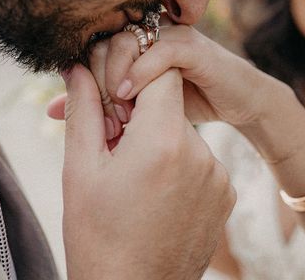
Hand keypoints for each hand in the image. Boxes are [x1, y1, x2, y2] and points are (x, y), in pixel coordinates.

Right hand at [59, 64, 235, 279]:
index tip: (115, 98)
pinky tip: (155, 195)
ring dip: (158, 143)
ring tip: (133, 178)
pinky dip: (177, 168)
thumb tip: (78, 67)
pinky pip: (199, 163)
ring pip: (183, 134)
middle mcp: (201, 153)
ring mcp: (219, 177)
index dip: (136, 75)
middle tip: (113, 144)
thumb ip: (83, 108)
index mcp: (164, 139)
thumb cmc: (97, 236)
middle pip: (170, 106)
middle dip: (140, 115)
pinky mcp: (226, 197)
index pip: (162, 73)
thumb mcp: (80, 169)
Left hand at [78, 23, 291, 127]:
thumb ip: (99, 103)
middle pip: (102, 39)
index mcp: (133, 40)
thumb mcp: (138, 105)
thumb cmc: (190, 100)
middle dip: (95, 76)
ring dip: (113, 75)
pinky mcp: (193, 47)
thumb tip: (51, 109)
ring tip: (114, 106)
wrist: (241, 102)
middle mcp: (150, 31)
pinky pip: (159, 50)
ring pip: (125, 40)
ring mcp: (171, 35)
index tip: (82, 106)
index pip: (91, 45)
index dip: (81, 73)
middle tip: (97, 109)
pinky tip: (128, 95)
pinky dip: (139, 72)